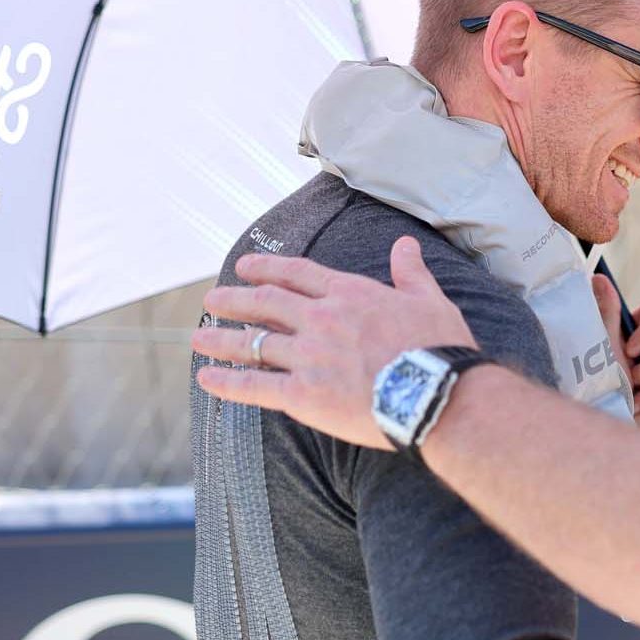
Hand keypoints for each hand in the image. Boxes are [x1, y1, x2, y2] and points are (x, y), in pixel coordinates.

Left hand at [191, 236, 475, 447]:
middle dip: (234, 300)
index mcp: (350, 295)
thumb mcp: (430, 301)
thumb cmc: (441, 349)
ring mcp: (309, 356)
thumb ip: (411, 272)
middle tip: (211, 300)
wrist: (437, 394)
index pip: (297, 274)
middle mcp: (322, 320)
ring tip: (198, 338)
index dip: (267, 268)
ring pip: (253, 343)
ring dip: (221, 339)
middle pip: (265, 303)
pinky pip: (255, 385)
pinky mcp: (303, 394)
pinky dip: (227, 382)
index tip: (244, 267)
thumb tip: (405, 245)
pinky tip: (206, 379)